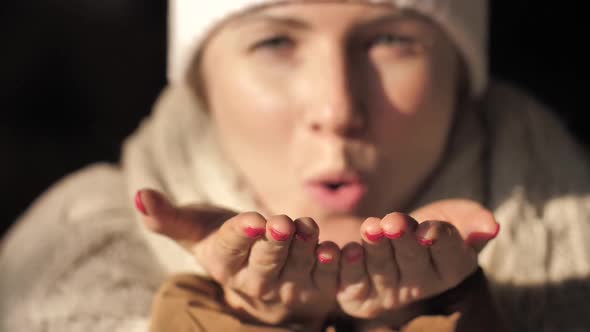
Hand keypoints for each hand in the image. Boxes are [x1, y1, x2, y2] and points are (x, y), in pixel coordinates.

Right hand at [136, 189, 337, 328]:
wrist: (258, 264)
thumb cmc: (223, 238)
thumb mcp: (196, 227)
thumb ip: (168, 216)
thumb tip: (139, 194)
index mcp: (224, 263)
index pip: (230, 249)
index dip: (241, 235)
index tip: (252, 220)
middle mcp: (253, 282)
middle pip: (264, 264)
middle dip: (274, 244)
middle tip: (282, 223)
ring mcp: (286, 287)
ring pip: (296, 270)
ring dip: (304, 249)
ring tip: (308, 227)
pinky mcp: (315, 288)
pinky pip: (326, 279)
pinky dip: (332, 266)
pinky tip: (334, 249)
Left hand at [337, 199, 498, 326]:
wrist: (385, 238)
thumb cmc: (425, 226)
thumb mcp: (451, 216)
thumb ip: (470, 220)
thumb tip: (491, 225)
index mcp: (450, 269)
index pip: (450, 256)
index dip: (441, 242)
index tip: (430, 229)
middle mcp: (419, 286)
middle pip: (413, 262)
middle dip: (403, 241)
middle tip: (394, 223)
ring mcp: (388, 293)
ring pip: (381, 269)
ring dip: (375, 249)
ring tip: (370, 227)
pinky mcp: (359, 296)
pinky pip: (349, 282)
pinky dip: (344, 265)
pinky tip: (339, 250)